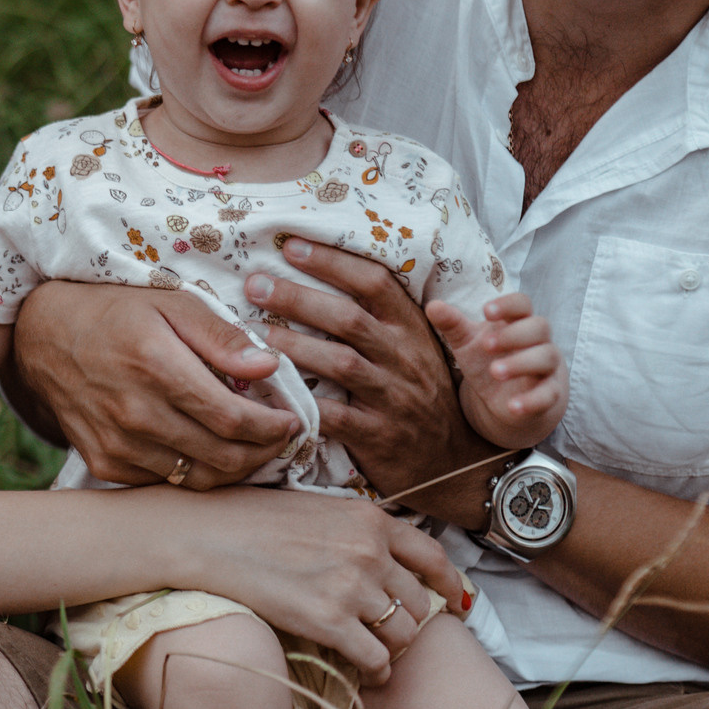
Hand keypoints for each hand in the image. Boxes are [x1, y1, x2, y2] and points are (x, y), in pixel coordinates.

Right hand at [6, 281, 303, 487]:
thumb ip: (222, 337)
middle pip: (222, 456)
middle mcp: (135, 413)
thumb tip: (269, 367)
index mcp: (156, 366)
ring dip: (235, 468)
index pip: (233, 418)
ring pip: (197, 478)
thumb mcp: (171, 302)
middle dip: (264, 452)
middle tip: (281, 437)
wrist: (43, 336)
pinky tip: (207, 450)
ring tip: (252, 446)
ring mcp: (117, 444)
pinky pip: (165, 482)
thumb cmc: (116, 311)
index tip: (291, 420)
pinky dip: (195, 472)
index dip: (272, 426)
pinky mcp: (104, 462)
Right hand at [168, 488, 456, 683]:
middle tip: (392, 633)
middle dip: (410, 622)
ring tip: (376, 654)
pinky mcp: (329, 622)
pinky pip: (376, 659)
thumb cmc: (254, 520)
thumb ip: (359, 532)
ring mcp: (351, 587)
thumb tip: (385, 560)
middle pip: (420, 604)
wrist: (209, 536)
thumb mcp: (320, 509)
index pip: (433, 558)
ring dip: (393, 649)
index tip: (455, 602)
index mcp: (371, 520)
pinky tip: (365, 672)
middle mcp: (370, 552)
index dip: (450, 586)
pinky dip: (376, 671)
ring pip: (403, 635)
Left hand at [244, 242, 498, 528]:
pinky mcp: (379, 437)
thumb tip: (326, 270)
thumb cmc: (422, 395)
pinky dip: (302, 405)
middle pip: (349, 318)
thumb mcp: (416, 348)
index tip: (292, 246)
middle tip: (254, 284)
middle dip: (298, 297)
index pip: (375, 283)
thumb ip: (381, 316)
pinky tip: (269, 394)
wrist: (455, 461)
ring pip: (342, 363)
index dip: (334, 262)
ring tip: (254, 332)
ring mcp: (394, 398)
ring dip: (294, 345)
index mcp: (412, 329)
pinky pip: (335, 418)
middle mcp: (405, 358)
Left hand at [428, 291, 566, 448]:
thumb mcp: (468, 342)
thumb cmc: (489, 359)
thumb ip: (452, 324)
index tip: (485, 311)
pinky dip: (532, 400)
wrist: (508, 397)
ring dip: (521, 363)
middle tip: (486, 345)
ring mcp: (546, 367)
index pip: (522, 303)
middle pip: (539, 326)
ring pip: (546, 357)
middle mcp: (538, 341)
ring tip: (495, 372)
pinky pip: (549, 394)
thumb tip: (432, 306)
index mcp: (517, 322)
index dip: (507, 304)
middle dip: (514, 334)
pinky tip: (513, 406)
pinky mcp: (550, 393)